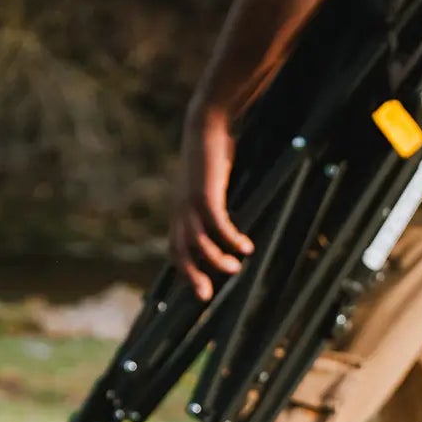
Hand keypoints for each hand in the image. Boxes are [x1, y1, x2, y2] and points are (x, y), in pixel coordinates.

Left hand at [170, 105, 253, 299]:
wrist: (205, 126)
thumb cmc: (210, 154)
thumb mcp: (207, 184)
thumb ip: (210, 203)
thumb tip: (222, 220)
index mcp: (179, 210)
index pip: (174, 247)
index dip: (183, 269)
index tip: (199, 286)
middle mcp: (180, 210)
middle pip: (179, 251)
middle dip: (191, 276)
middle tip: (206, 296)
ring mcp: (191, 203)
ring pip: (198, 243)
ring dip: (217, 260)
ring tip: (236, 269)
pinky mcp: (206, 195)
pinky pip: (218, 226)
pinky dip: (232, 239)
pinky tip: (247, 246)